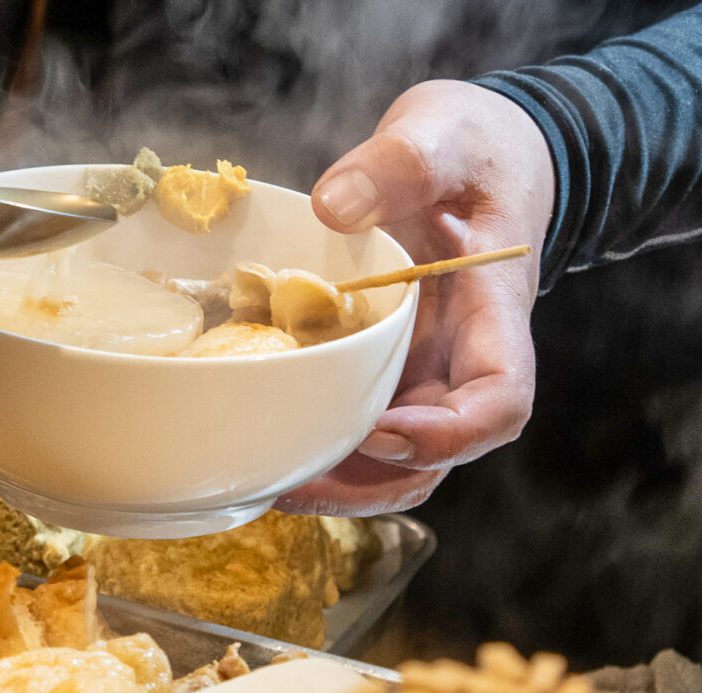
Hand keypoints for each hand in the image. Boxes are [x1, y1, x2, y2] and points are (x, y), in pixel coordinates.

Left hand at [274, 80, 553, 516]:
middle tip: (295, 481)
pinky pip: (360, 420)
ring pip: (397, 458)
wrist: (470, 157)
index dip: (449, 435)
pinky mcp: (383, 363)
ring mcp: (421, 367)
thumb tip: (333, 207)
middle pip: (438, 454)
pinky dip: (322, 443)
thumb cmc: (469, 147)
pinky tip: (269, 442)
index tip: (383, 431)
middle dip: (371, 481)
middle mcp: (459, 357)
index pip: (499, 400)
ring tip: (272, 480)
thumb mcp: (441, 135)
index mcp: (490, 312)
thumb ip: (399, 163)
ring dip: (342, 481)